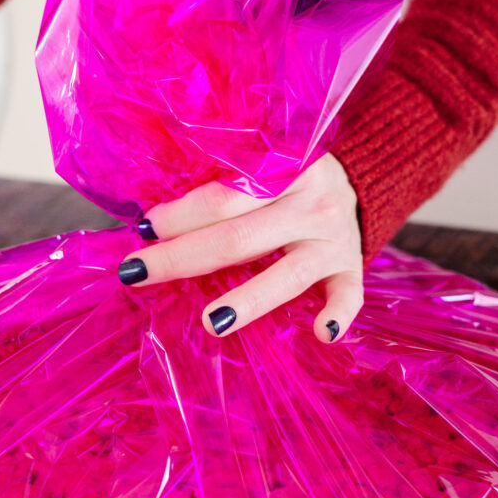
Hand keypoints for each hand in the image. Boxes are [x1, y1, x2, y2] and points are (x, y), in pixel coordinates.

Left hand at [117, 153, 363, 342]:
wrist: (360, 181)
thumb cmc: (291, 177)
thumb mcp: (266, 164)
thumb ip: (225, 183)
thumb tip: (155, 220)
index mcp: (285, 167)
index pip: (225, 194)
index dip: (182, 214)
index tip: (145, 228)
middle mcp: (311, 203)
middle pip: (241, 237)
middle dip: (184, 256)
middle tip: (137, 272)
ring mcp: (334, 239)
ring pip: (287, 274)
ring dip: (249, 299)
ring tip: (212, 322)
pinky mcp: (351, 268)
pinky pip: (349, 295)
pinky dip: (339, 314)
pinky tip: (321, 333)